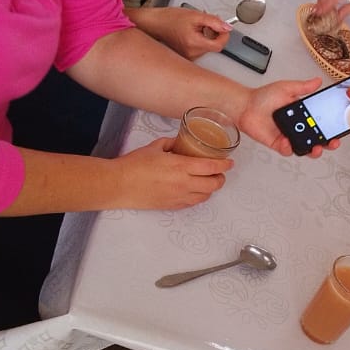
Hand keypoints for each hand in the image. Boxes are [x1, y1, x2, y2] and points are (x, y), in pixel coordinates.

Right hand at [115, 137, 230, 208]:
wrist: (119, 185)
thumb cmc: (134, 165)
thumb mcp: (155, 146)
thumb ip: (171, 144)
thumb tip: (180, 143)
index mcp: (180, 166)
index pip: (211, 167)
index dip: (224, 165)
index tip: (229, 162)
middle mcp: (183, 183)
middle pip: (213, 184)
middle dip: (220, 178)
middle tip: (220, 172)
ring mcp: (179, 197)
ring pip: (205, 196)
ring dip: (211, 188)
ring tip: (209, 181)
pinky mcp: (172, 206)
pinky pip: (193, 203)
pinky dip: (199, 196)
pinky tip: (195, 190)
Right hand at [131, 6, 230, 59]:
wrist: (154, 24)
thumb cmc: (169, 19)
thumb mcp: (195, 15)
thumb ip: (214, 21)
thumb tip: (227, 28)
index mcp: (194, 43)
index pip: (219, 46)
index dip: (224, 35)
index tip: (223, 28)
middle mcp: (192, 54)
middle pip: (214, 46)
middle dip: (214, 33)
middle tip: (206, 23)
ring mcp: (189, 57)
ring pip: (208, 47)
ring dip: (207, 36)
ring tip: (196, 27)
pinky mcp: (186, 57)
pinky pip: (200, 49)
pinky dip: (200, 40)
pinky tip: (192, 33)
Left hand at [236, 77, 339, 157]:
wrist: (245, 105)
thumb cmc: (263, 97)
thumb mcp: (286, 88)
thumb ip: (303, 87)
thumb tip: (317, 81)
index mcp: (302, 115)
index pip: (320, 124)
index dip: (330, 128)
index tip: (338, 129)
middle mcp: (297, 128)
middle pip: (317, 140)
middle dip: (327, 143)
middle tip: (332, 142)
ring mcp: (289, 136)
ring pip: (305, 149)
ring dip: (313, 151)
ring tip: (315, 148)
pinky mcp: (278, 144)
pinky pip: (288, 150)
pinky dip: (289, 148)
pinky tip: (288, 141)